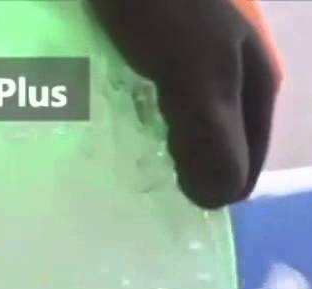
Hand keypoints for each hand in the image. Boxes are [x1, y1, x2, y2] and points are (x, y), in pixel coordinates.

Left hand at [0, 0, 283, 208]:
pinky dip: (92, 117)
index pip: (241, 169)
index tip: (158, 225)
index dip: (205, 197)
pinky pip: (109, 95)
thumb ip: (211, 143)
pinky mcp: (118, 39)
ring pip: (148, 122)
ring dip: (121, 150)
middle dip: (161, 177)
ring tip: (81, 176)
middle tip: (115, 206)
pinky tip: (61, 129)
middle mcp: (213, 67)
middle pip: (194, 145)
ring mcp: (164, 52)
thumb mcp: (198, 72)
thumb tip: (211, 206)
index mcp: (250, 79)